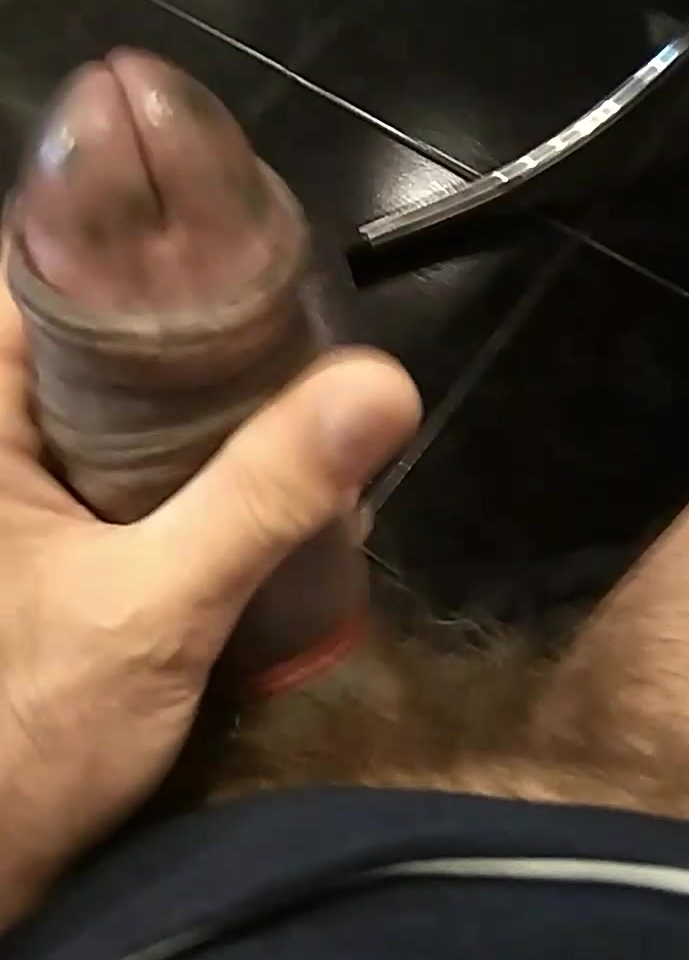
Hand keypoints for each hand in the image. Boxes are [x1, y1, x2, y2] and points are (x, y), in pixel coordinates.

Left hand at [0, 277, 420, 928]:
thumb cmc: (32, 734)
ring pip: (113, 406)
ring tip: (292, 375)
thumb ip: (262, 497)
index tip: (230, 225)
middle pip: (87, 338)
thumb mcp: (154, 607)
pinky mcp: (56, 546)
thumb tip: (382, 382)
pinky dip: (187, 462)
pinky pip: (125, 471)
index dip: (128, 236)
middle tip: (289, 307)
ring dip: (194, 397)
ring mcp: (25, 498)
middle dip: (183, 322)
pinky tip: (261, 470)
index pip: (37, 278)